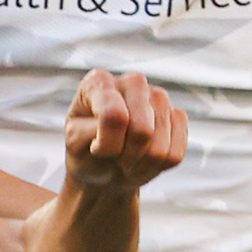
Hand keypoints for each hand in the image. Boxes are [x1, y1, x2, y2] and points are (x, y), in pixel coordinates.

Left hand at [61, 68, 186, 194]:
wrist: (104, 170)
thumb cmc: (85, 153)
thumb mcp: (74, 144)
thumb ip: (89, 131)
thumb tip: (119, 120)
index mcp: (99, 82)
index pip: (114, 116)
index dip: (106, 145)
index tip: (96, 150)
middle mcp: (132, 82)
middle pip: (142, 130)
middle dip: (127, 156)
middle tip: (115, 160)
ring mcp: (158, 97)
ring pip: (160, 145)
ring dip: (142, 165)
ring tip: (128, 162)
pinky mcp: (177, 116)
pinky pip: (176, 152)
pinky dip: (159, 167)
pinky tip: (145, 161)